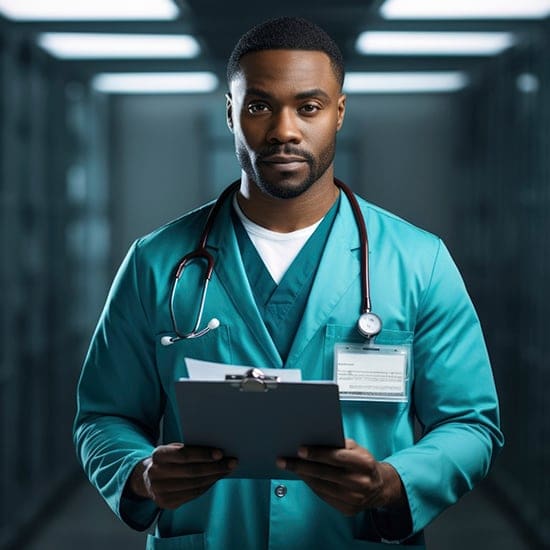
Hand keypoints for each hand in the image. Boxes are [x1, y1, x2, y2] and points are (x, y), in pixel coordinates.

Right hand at [127, 443, 236, 508]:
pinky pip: (193, 495)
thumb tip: (217, 451)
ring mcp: (160, 491)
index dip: (203, 454)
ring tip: (227, 470)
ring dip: (214, 477)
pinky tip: (216, 479)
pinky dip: (207, 486)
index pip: (183, 455)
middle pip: (192, 472)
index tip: (220, 453)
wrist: (147, 478)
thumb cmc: (168, 458)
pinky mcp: (167, 503)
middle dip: (215, 467)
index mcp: (158, 455)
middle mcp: (156, 474)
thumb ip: (188, 447)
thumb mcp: (172, 448)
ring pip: (195, 485)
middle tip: (231, 463)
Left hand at [277, 438, 405, 515]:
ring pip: (321, 486)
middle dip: (301, 466)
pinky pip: (323, 496)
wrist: (378, 488)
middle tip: (283, 459)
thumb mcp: (357, 449)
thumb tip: (313, 439)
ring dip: (302, 475)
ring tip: (288, 466)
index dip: (317, 453)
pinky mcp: (347, 510)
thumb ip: (339, 444)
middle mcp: (360, 483)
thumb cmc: (362, 463)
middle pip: (324, 473)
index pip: (336, 457)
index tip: (299, 449)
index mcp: (364, 463)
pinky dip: (311, 484)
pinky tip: (302, 476)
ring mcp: (354, 499)